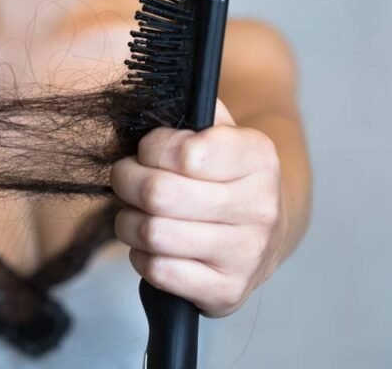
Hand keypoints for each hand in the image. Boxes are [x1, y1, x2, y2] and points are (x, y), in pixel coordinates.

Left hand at [110, 99, 287, 316]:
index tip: (148, 150)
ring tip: (134, 212)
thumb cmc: (226, 175)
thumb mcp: (218, 131)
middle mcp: (260, 207)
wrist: (266, 232)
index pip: (185, 152)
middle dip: (126, 181)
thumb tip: (147, 100)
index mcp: (259, 157)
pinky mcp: (228, 291)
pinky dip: (141, 257)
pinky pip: (159, 272)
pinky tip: (151, 246)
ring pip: (153, 234)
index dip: (151, 148)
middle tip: (126, 178)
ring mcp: (246, 254)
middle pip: (158, 193)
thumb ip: (188, 111)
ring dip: (127, 221)